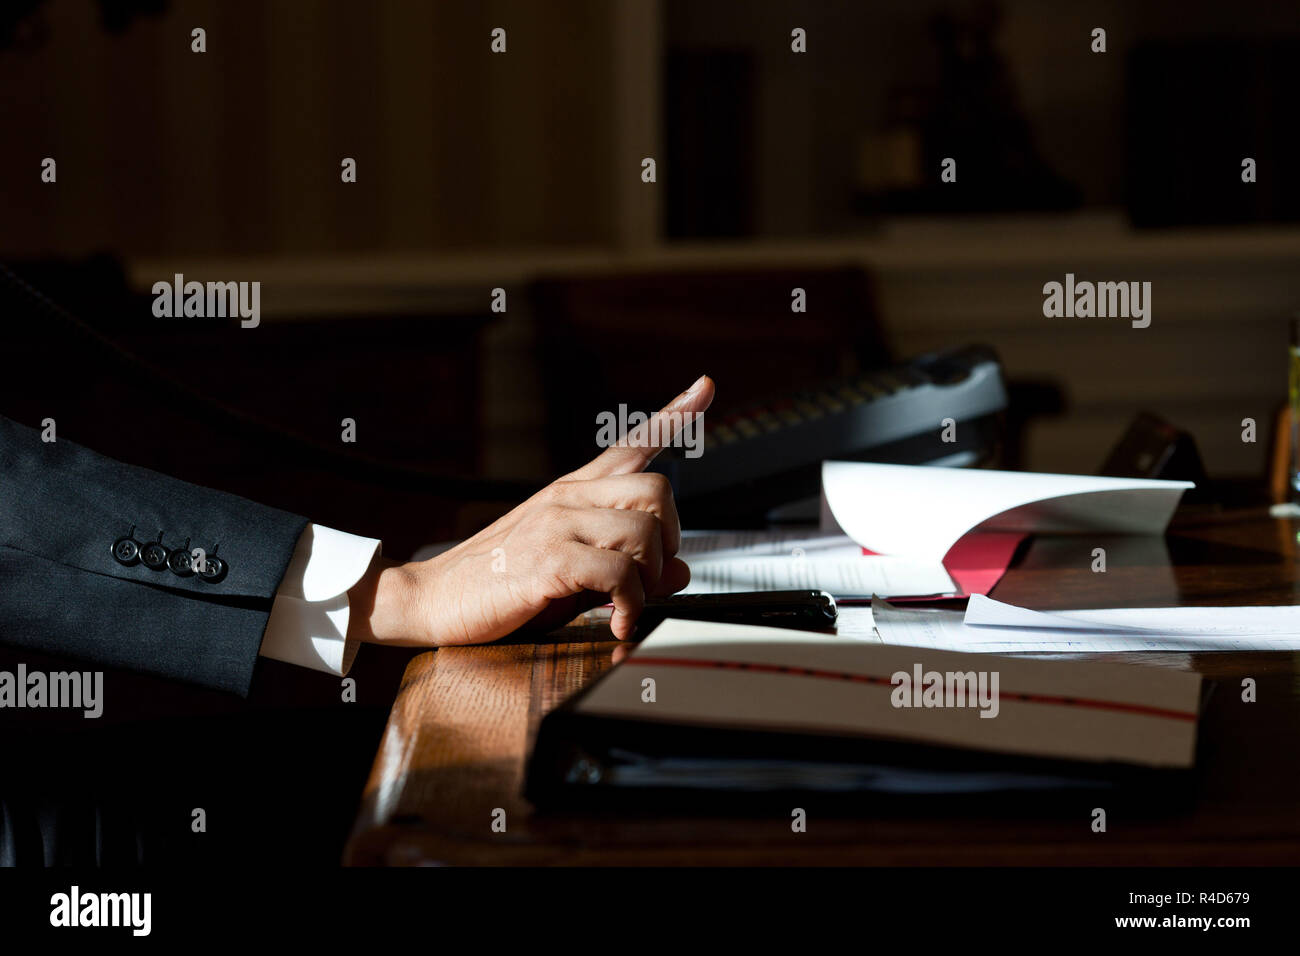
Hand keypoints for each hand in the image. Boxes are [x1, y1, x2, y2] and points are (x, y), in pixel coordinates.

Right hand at [349, 375, 714, 644]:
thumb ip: (624, 565)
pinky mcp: (548, 559)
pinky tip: (616, 621)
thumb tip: (679, 570)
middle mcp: (568, 497)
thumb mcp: (569, 570)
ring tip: (625, 606)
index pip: (632, 444)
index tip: (704, 388)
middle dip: (670, 539)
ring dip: (649, 580)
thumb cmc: (498, 583)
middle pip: (658, 491)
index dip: (675, 416)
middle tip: (649, 576)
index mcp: (573, 492)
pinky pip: (619, 574)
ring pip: (644, 532)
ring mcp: (557, 524)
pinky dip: (630, 605)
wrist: (430, 598)